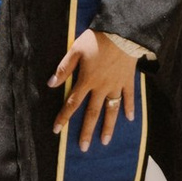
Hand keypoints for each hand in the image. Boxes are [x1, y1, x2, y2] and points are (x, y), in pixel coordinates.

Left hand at [52, 25, 141, 152]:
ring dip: (108, 127)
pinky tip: (129, 119)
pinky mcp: (128, 80)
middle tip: (84, 148)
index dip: (64, 117)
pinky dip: (129, 108)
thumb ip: (64, 68)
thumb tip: (51, 84)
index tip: (57, 131)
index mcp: (87, 80)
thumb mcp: (76, 50)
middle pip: (92, 113)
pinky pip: (129, 97)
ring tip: (105, 141)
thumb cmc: (97, 40)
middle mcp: (101, 87)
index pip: (72, 103)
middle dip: (87, 131)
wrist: (122, 33)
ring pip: (111, 110)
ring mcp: (116, 85)